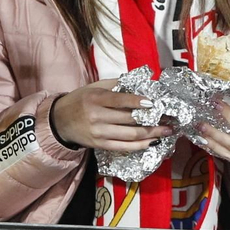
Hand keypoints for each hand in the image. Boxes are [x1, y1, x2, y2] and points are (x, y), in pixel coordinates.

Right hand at [51, 82, 172, 152]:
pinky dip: (140, 145)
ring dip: (151, 134)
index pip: (120, 100)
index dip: (138, 102)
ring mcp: (99, 133)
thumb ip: (116, 84)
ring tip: (166, 131)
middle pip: (129, 119)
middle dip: (152, 120)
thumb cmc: (80, 100)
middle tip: (169, 118)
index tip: (155, 103)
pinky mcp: (100, 145)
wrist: (59, 121)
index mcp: (96, 98)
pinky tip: (152, 142)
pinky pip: (123, 147)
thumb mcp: (94, 87)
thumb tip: (141, 83)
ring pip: (130, 135)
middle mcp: (97, 116)